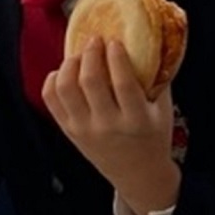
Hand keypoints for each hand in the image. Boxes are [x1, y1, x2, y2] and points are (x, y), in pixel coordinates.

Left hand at [43, 37, 181, 214]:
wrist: (137, 174)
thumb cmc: (153, 138)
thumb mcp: (163, 112)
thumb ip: (158, 81)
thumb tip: (152, 45)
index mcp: (136, 120)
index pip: (123, 83)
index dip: (116, 58)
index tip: (114, 41)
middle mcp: (107, 125)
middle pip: (90, 82)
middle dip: (90, 54)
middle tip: (94, 40)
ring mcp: (83, 129)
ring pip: (65, 89)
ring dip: (70, 65)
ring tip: (79, 54)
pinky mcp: (68, 131)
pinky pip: (51, 101)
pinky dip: (53, 81)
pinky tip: (62, 71)